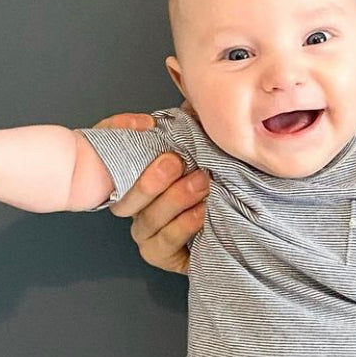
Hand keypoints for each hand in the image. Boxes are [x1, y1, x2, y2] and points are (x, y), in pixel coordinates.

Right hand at [91, 112, 208, 274]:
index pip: (116, 170)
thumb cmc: (210, 178)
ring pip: (148, 222)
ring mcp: (150, 235)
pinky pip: (165, 246)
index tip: (154, 139)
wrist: (239, 219)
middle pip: (129, 201)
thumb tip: (191, 99)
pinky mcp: (165, 257)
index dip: (127, 159)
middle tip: (177, 162)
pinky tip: (201, 213)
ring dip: (174, 201)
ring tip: (201, 184)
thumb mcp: (200, 147)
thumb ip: (188, 124)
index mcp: (138, 180)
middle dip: (151, 181)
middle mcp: (139, 209)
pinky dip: (183, 228)